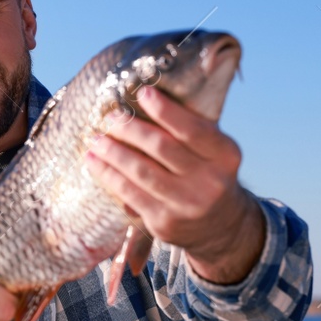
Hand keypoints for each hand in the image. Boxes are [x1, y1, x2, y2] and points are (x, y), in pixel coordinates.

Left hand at [85, 86, 264, 283]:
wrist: (221, 227)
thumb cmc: (208, 175)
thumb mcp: (213, 152)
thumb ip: (191, 129)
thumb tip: (145, 98)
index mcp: (226, 156)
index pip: (193, 130)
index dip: (166, 111)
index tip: (143, 92)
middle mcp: (211, 181)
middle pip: (162, 147)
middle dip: (131, 129)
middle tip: (111, 117)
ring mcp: (187, 204)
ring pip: (141, 171)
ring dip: (113, 152)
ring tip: (96, 139)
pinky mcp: (164, 222)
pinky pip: (129, 193)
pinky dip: (107, 174)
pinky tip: (93, 161)